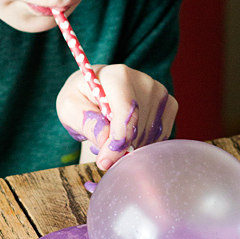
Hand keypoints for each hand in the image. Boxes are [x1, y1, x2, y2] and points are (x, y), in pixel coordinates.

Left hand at [56, 64, 177, 171]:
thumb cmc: (81, 96)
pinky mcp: (169, 105)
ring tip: (113, 134)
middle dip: (119, 146)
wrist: (97, 87)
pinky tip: (128, 134)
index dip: (118, 141)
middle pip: (138, 128)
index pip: (126, 113)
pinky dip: (143, 144)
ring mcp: (160, 93)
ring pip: (150, 136)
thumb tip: (108, 146)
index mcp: (118, 76)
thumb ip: (89, 125)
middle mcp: (144, 81)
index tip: (105, 162)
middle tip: (100, 144)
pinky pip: (160, 137)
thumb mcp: (70, 108)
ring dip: (130, 146)